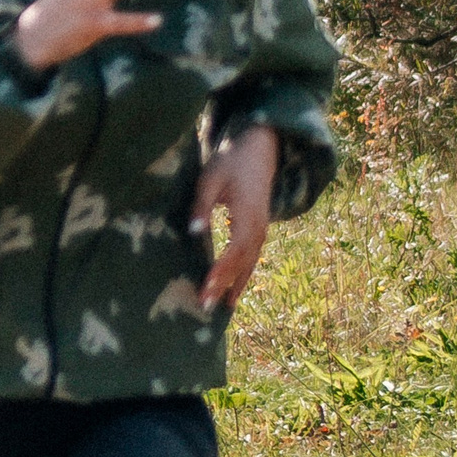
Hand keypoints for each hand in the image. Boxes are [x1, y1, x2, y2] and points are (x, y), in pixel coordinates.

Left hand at [194, 124, 280, 309]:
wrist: (258, 148)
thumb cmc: (231, 162)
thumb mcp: (211, 179)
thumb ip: (202, 206)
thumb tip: (194, 231)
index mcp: (248, 215)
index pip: (235, 251)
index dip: (221, 272)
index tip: (207, 289)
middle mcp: (259, 227)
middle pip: (243, 263)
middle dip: (226, 286)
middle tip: (208, 308)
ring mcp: (262, 228)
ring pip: (251, 262)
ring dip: (236, 284)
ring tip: (223, 307)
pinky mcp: (259, 228)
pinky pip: (252, 256)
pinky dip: (242, 273)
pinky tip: (232, 286)